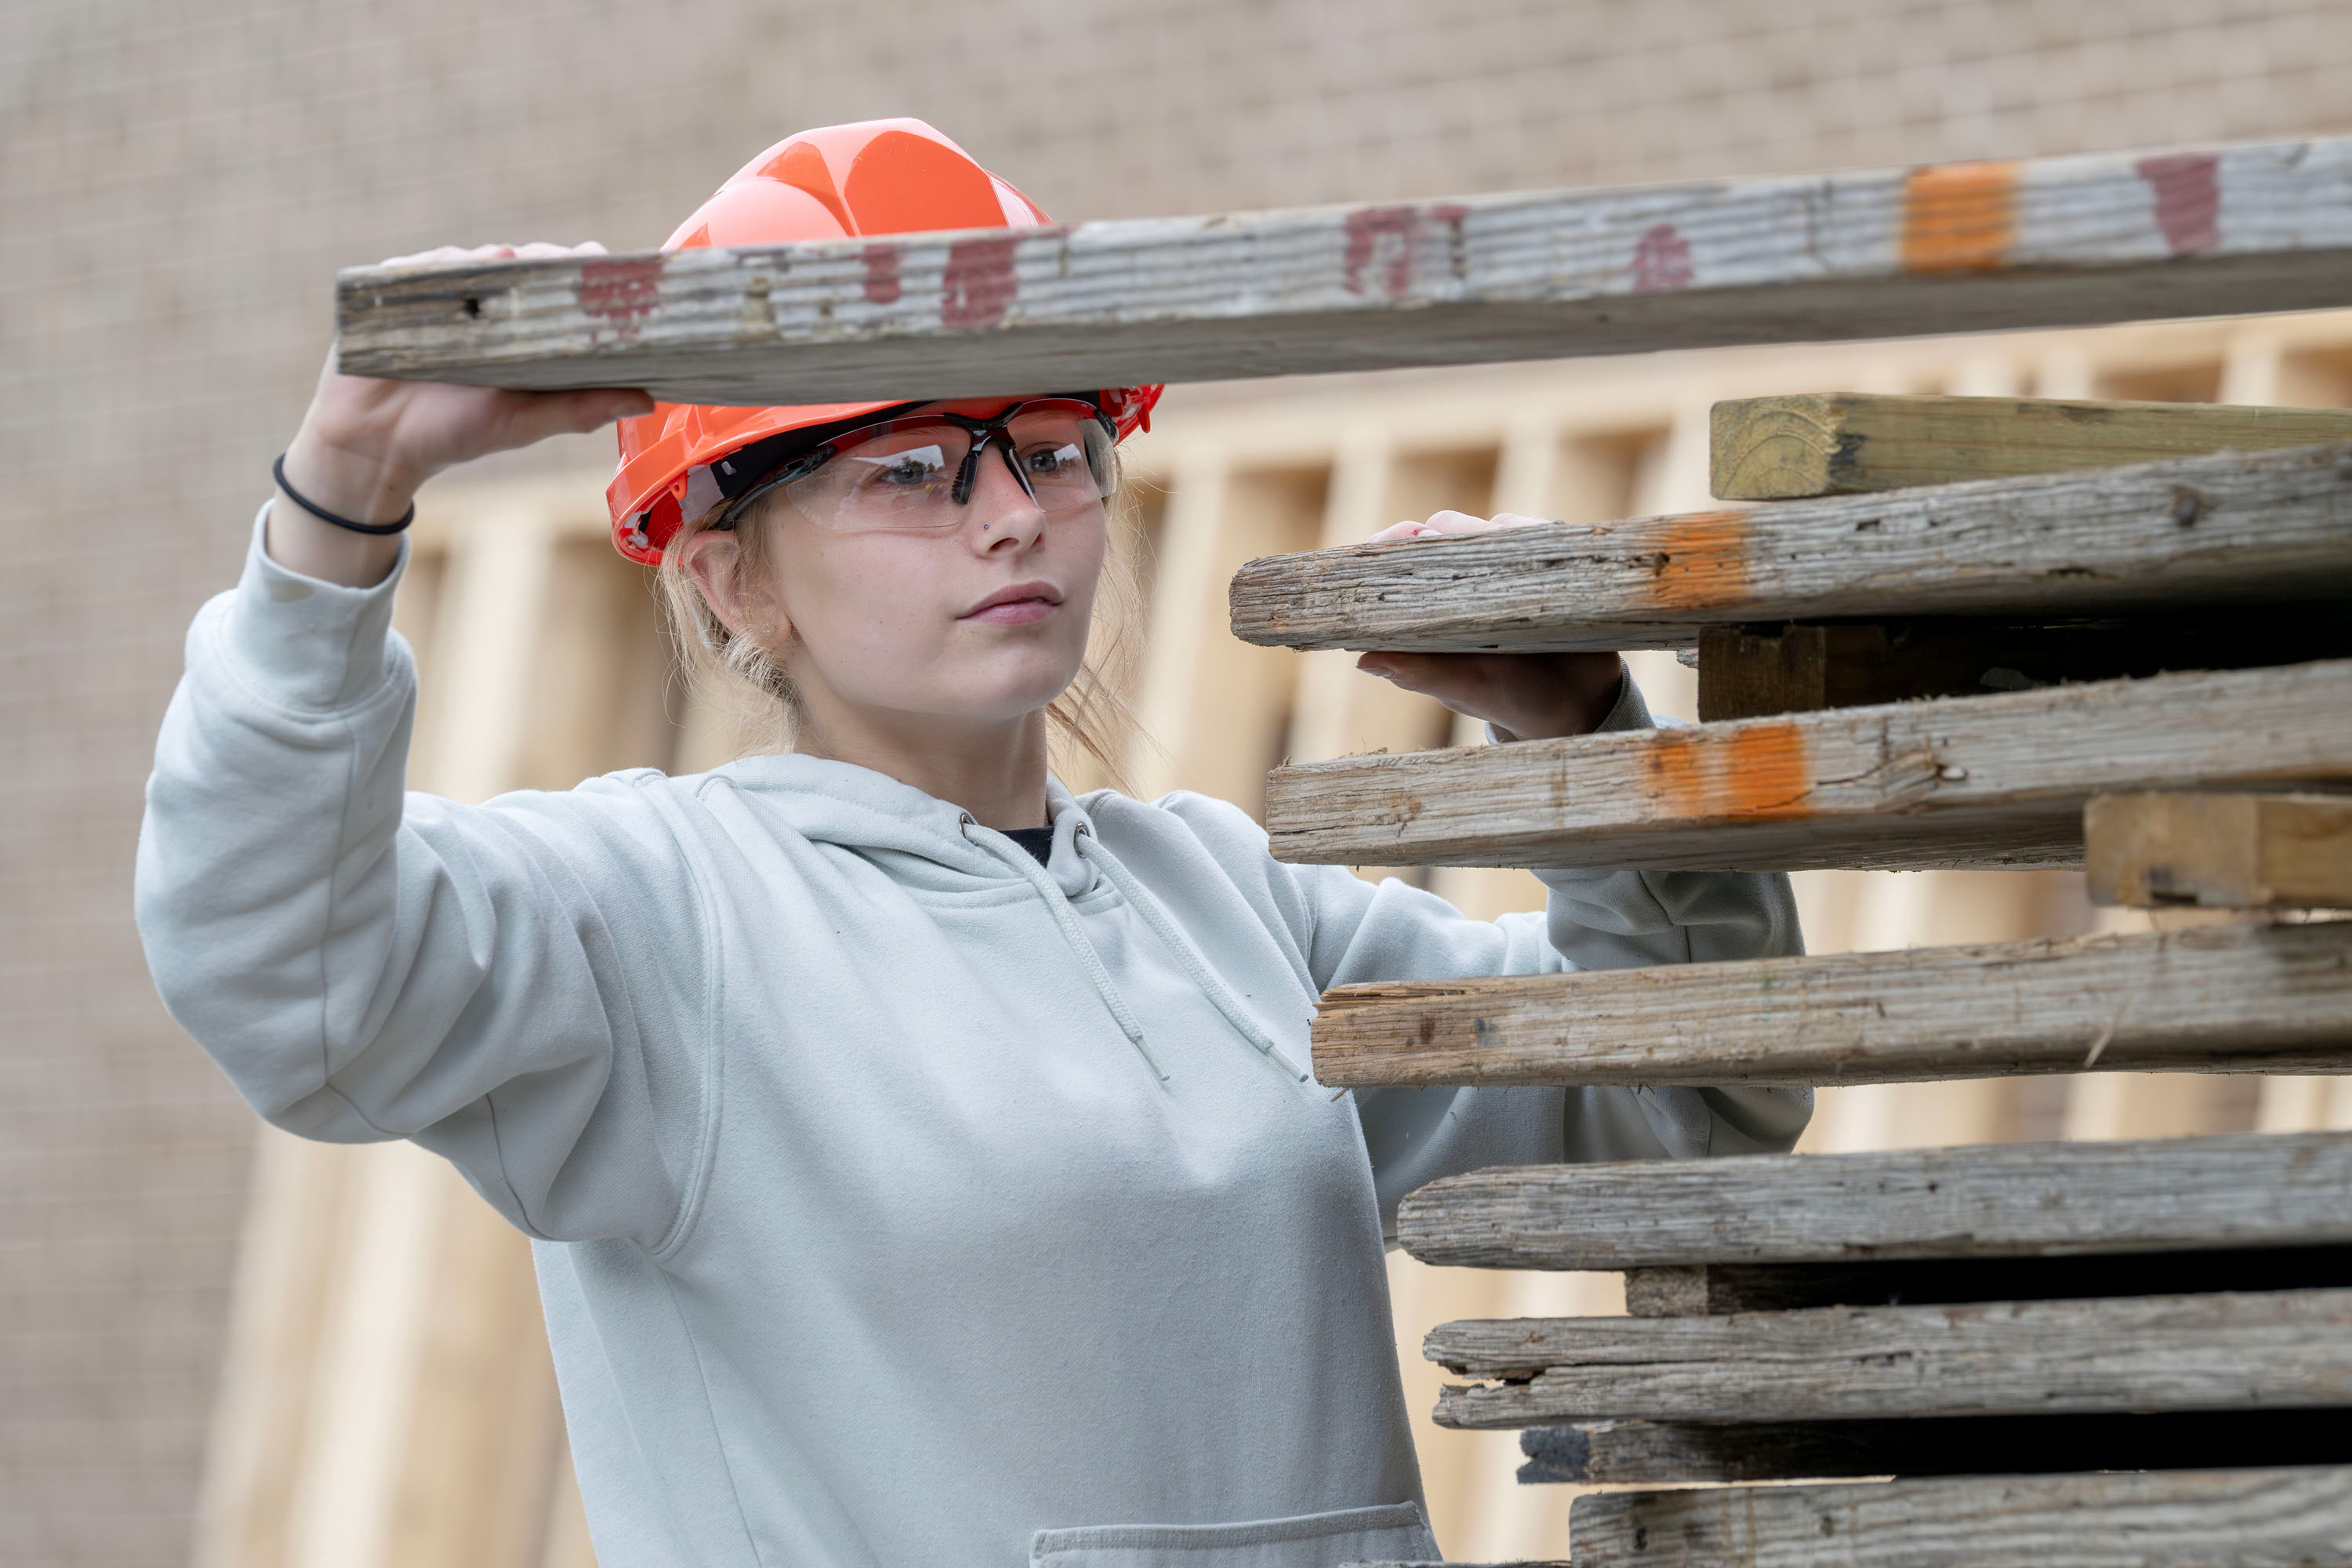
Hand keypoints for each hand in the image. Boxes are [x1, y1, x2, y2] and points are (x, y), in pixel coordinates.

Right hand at [269, 242, 655, 586]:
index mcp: (523, 327)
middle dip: (543, 260)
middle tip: (561, 264)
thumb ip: (579, 408)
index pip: (561, 286)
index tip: (606, 268)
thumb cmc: (455, 432)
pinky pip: (418, 269)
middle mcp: (488, 302)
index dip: (584, 274)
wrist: (375, 444)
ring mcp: (442, 293)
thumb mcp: (523, 420)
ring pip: (472, 260)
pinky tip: (451, 273)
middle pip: (522, 264)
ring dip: (490, 259)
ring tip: (510, 265)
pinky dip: (435, 269)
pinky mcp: (396, 292)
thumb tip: (646, 398)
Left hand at [1355, 510, 1624, 740]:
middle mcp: (1466, 584)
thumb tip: (1365, 661)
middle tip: (1453, 540)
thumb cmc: (1512, 700)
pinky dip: (1535, 534)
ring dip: (1495, 533)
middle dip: (1449, 531)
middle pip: (1445, 532)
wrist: (1583, 706)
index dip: (1393, 544)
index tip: (1407, 535)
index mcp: (1433, 612)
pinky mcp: (1545, 564)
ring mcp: (1506, 570)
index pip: (1399, 564)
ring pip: (1493, 528)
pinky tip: (1540, 556)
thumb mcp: (1466, 688)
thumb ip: (1421, 673)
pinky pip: (1538, 532)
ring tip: (1505, 556)